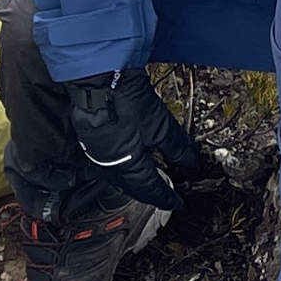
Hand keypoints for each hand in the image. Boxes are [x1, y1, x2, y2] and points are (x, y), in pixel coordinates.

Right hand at [54, 66, 180, 198]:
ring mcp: (96, 155)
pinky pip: (107, 165)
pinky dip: (121, 168)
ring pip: (118, 178)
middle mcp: (109, 167)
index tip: (176, 202)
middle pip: (132, 188)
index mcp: (128, 167)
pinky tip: (127, 161)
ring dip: (134, 182)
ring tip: (148, 179)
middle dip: (149, 192)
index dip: (166, 197)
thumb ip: (177, 147)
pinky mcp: (90, 141)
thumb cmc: (124, 100)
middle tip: (163, 193)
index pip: (151, 190)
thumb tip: (190, 161)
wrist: (96, 79)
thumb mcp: (161, 125)